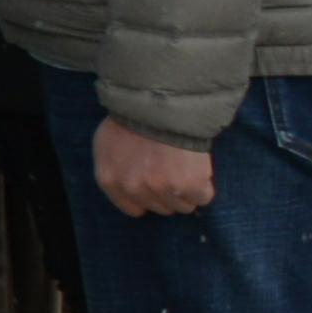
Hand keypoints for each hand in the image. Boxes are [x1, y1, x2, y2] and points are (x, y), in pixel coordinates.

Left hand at [93, 115, 219, 216]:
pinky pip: (202, 198)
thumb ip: (113, 167)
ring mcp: (161, 189)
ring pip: (182, 206)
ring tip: (185, 165)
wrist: (161, 103)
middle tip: (172, 167)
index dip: (149, 197)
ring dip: (187, 190)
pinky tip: (198, 168)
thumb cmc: (134, 117)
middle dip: (168, 192)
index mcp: (109, 180)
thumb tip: (127, 184)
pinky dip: (204, 186)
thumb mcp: (107, 142)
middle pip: (160, 207)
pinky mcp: (188, 186)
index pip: (133, 208)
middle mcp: (133, 188)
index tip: (157, 185)